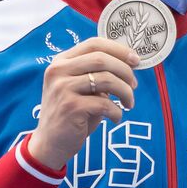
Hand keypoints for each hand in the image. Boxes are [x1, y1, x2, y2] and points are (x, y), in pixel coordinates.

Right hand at [26, 38, 138, 169]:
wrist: (50, 143)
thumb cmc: (73, 113)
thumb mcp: (82, 88)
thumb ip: (98, 74)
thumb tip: (130, 63)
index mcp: (61, 62)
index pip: (94, 44)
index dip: (119, 50)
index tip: (136, 60)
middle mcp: (58, 71)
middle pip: (102, 59)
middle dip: (125, 71)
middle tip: (134, 85)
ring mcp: (62, 88)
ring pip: (106, 79)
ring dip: (125, 92)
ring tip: (129, 103)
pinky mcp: (70, 107)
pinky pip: (104, 103)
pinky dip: (117, 111)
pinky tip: (116, 118)